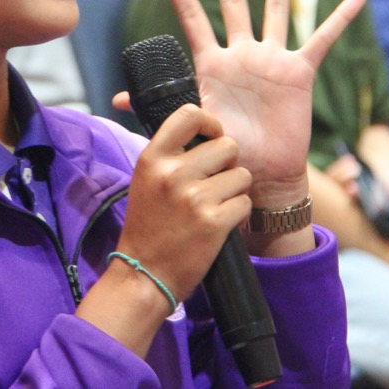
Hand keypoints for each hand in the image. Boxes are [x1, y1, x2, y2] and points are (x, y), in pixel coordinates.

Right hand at [114, 103, 251, 304]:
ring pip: (241, 175)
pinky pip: (245, 202)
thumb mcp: (145, 179)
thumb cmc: (147, 225)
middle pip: (226, 145)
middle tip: (215, 181)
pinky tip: (219, 223)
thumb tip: (199, 129)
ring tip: (214, 205)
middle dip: (228, 163)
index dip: (210, 122)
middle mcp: (173, 173)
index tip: (212, 135)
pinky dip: (238, 213)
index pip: (189, 115)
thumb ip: (168, 154)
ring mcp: (194, 198)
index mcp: (153, 158)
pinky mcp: (214, 222)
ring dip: (234, 190)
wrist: (144, 273)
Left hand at [159, 0, 364, 205]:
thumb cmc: (223, 152)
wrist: (258, 174)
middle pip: (232, 0)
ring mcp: (271, 60)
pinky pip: (322, 40)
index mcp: (211, 63)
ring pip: (275, 9)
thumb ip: (157, 106)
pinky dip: (339, 20)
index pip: (192, 17)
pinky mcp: (298, 73)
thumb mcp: (188, 123)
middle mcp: (241, 54)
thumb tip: (117, 100)